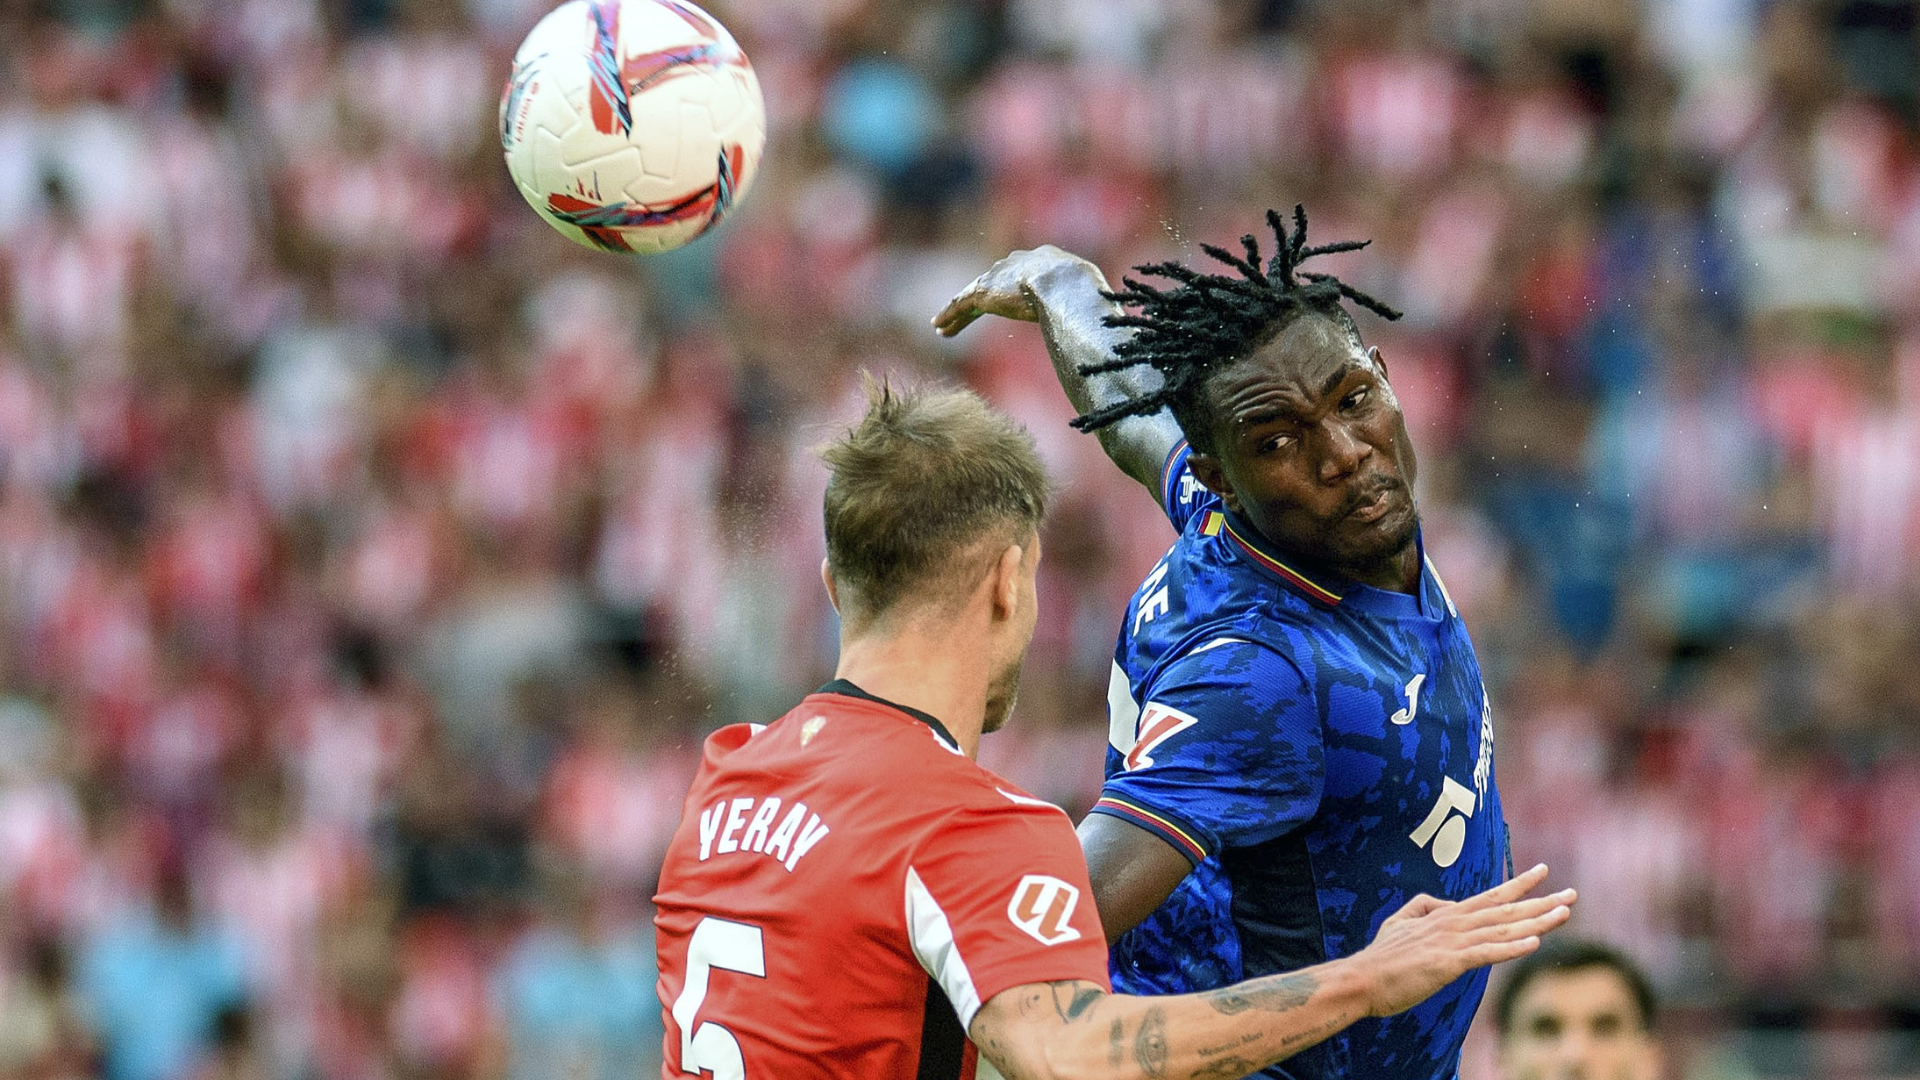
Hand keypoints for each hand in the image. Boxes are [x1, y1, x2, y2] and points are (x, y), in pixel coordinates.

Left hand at [932, 245, 1103, 336]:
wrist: (1066, 283)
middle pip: (992, 282)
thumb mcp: (1090, 295)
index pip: (1022, 274)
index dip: (1012, 288)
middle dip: (979, 296)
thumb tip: (1107, 323)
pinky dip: (950, 316)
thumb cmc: (1086, 291)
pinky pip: (961, 306)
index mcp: (1043, 260)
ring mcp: (999, 277)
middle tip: (967, 309)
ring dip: (957, 312)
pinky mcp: (985, 293)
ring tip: (942, 325)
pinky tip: (939, 327)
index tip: (1008, 299)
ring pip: (972, 295)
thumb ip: (1087, 305)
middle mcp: (1016, 264)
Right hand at [1353, 863, 1574, 1017]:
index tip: (1544, 872)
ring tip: (1565, 914)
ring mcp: (1452, 942)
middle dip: (1542, 901)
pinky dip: (1512, 948)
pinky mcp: (1448, 963)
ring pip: (1503, 930)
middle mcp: (1453, 923)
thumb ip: (1424, 907)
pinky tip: (1534, 942)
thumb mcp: (1401, 922)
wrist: (1363, 978)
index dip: (1519, 884)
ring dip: (1537, 922)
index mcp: (1445, 914)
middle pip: (1506, 910)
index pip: (1490, 896)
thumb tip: (1446, 903)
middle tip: (1572, 894)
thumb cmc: (1382, 956)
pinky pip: (1486, 954)